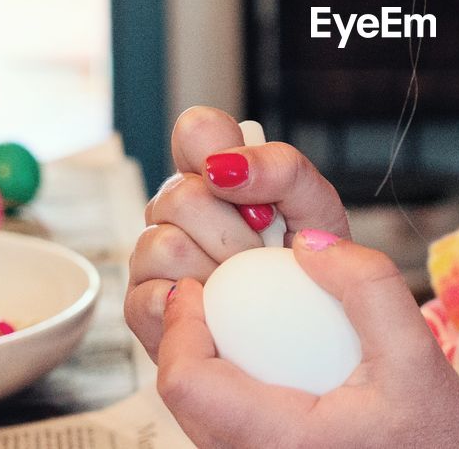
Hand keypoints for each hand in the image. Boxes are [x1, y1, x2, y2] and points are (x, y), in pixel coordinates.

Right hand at [125, 107, 351, 360]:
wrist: (313, 328)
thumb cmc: (310, 263)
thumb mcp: (316, 208)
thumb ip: (281, 169)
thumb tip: (224, 166)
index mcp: (215, 171)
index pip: (195, 129)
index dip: (219, 152)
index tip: (247, 189)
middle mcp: (176, 206)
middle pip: (182, 195)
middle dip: (235, 232)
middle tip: (261, 253)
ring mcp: (153, 254)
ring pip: (166, 245)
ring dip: (219, 273)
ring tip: (244, 285)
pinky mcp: (142, 305)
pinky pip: (150, 297)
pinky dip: (194, 308)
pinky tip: (217, 310)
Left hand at [158, 231, 458, 448]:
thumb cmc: (439, 444)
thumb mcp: (417, 355)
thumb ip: (369, 288)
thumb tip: (308, 242)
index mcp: (283, 443)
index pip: (187, 385)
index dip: (179, 325)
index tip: (195, 285)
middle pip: (183, 402)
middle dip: (185, 339)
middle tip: (208, 292)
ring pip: (199, 418)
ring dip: (203, 365)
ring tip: (233, 320)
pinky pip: (224, 430)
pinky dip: (226, 390)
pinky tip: (263, 360)